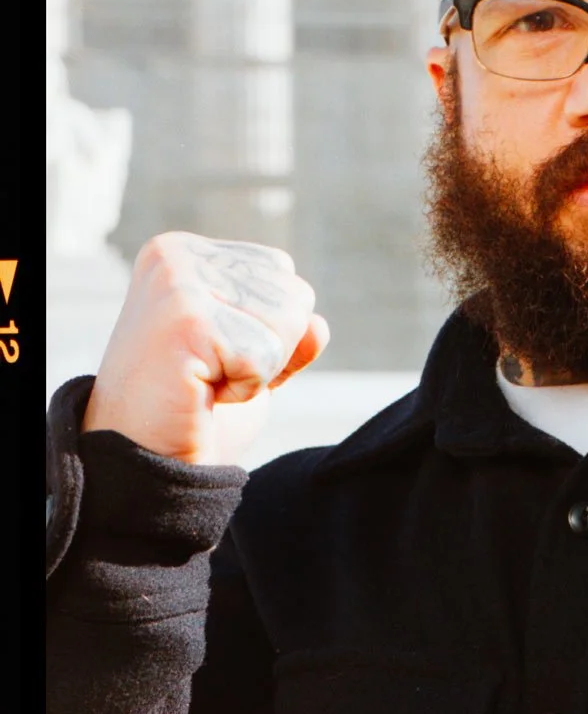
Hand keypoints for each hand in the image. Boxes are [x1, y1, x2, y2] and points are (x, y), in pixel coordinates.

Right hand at [82, 233, 329, 465]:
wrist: (142, 461)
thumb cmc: (192, 408)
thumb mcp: (250, 355)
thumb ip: (289, 328)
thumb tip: (318, 326)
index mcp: (188, 253)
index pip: (283, 274)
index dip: (267, 331)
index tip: (215, 354)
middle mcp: (177, 257)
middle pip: (294, 295)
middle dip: (267, 350)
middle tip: (209, 374)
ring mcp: (178, 283)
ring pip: (287, 324)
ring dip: (257, 371)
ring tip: (204, 381)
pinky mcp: (186, 319)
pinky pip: (264, 356)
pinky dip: (245, 389)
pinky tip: (200, 393)